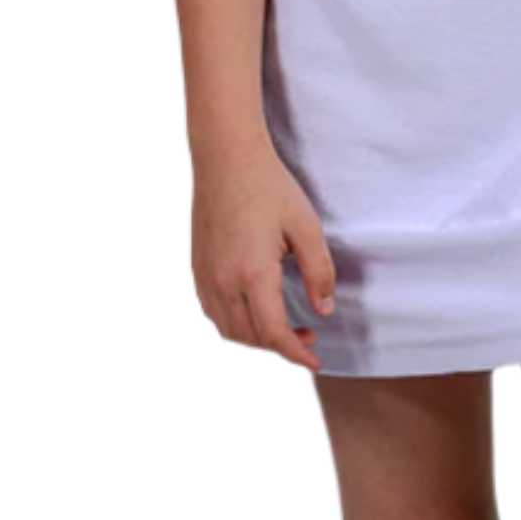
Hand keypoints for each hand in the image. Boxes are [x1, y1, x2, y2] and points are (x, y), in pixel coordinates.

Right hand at [191, 136, 337, 370]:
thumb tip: (323, 309)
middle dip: (281, 347)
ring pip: (228, 329)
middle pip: (251, 337)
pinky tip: (253, 311)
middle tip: (308, 338)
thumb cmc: (269, 186)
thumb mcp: (307, 227)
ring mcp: (205, 275)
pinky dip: (234, 324)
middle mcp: (223, 281)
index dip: (296, 355)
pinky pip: (212, 311)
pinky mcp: (196, 267)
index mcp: (252, 274)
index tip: (315, 361)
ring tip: (283, 327)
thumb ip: (319, 272)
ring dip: (257, 338)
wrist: (226, 158)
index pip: (274, 334)